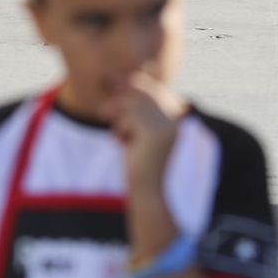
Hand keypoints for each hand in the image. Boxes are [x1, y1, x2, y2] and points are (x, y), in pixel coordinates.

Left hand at [100, 73, 186, 189]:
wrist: (148, 192)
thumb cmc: (140, 167)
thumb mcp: (136, 137)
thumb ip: (133, 115)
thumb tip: (122, 85)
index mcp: (174, 123)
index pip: (154, 93)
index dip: (134, 86)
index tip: (115, 86)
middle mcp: (173, 122)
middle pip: (142, 97)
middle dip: (120, 103)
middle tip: (103, 113)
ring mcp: (165, 127)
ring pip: (132, 107)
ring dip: (119, 120)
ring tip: (119, 137)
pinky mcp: (153, 134)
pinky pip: (128, 119)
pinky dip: (120, 130)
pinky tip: (122, 143)